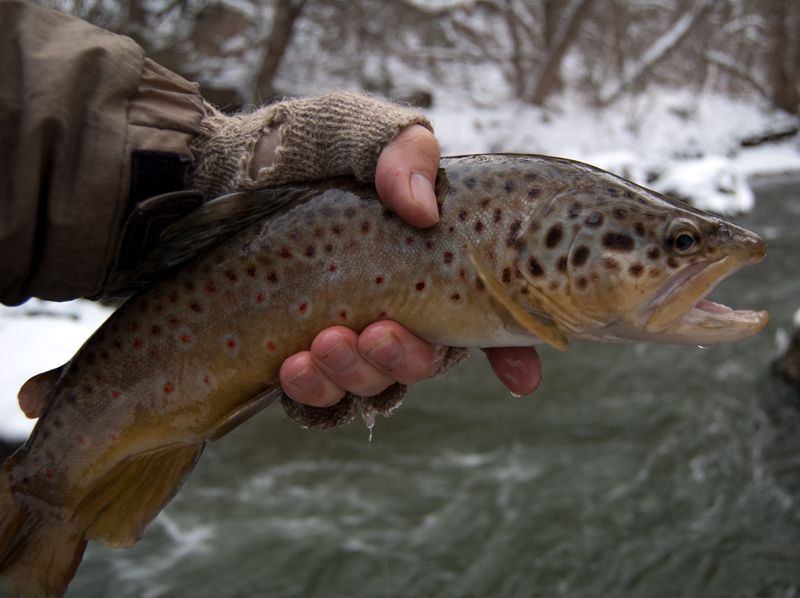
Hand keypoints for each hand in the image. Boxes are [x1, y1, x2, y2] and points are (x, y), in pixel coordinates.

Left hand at [279, 125, 541, 406]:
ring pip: (373, 387)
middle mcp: (394, 306)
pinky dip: (313, 394)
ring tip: (324, 344)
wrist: (214, 171)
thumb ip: (399, 151)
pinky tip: (294, 366)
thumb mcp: (355, 129)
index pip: (483, 315)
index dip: (511, 352)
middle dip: (407, 359)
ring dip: (356, 376)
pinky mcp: (297, 356)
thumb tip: (421, 210)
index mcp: (427, 262)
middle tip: (376, 332)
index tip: (522, 381)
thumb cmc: (300, 148)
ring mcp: (346, 336)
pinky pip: (318, 403)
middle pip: (425, 362)